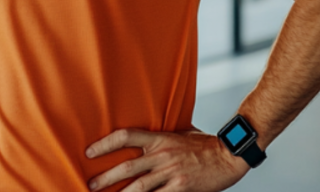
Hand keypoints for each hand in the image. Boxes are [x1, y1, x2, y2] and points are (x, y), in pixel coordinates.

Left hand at [86, 128, 249, 191]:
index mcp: (161, 138)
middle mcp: (163, 154)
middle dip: (106, 177)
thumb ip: (164, 135)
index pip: (127, 136)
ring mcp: (172, 172)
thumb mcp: (182, 133)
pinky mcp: (181, 187)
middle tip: (91, 184)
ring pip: (139, 186)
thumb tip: (147, 137)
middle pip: (128, 166)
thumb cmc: (205, 145)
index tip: (90, 152)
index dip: (105, 143)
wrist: (229, 155)